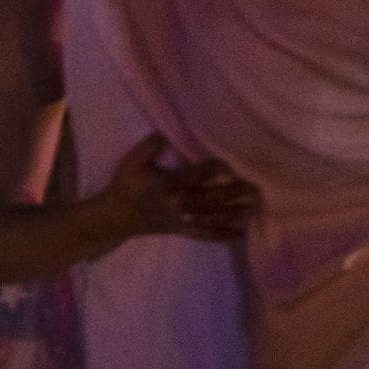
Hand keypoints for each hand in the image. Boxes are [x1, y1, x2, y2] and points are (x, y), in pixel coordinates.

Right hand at [103, 133, 262, 242]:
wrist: (115, 216)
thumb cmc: (125, 185)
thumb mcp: (132, 161)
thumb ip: (149, 147)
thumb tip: (167, 133)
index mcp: (167, 185)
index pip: (193, 177)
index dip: (211, 170)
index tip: (230, 164)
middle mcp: (177, 204)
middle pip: (208, 198)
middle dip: (231, 194)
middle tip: (254, 188)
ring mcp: (181, 220)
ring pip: (210, 218)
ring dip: (232, 214)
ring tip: (253, 208)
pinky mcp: (182, 230)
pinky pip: (204, 235)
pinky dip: (222, 236)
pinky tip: (240, 235)